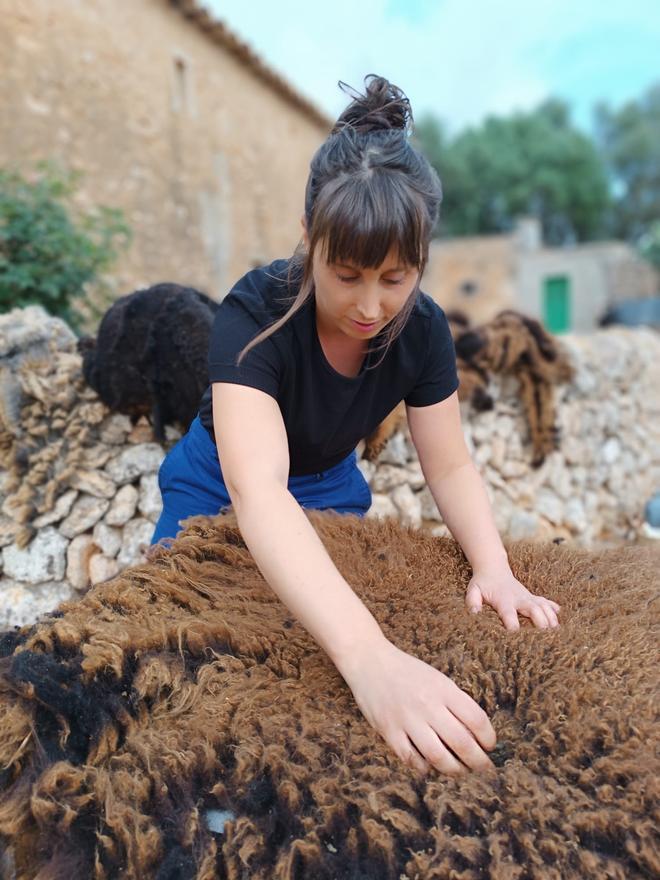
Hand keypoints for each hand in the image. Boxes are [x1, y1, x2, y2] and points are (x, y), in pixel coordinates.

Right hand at [338, 638, 495, 774]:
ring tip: (459, 770)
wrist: (370, 661)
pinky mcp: (388, 731)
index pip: (476, 719)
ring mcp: (407, 719)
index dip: (488, 737)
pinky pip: (411, 759)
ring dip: (454, 769)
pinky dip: (424, 767)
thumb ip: (455, 701)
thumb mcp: (437, 679)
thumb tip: (476, 732)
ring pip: (438, 757)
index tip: (490, 745)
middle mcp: (427, 705)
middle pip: (461, 743)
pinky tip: (429, 765)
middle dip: (478, 761)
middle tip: (483, 768)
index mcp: (443, 689)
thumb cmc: (408, 671)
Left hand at [466, 567, 560, 629]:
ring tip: (557, 632)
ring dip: (551, 618)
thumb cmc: (482, 583)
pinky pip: (546, 602)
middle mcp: (519, 598)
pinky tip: (560, 617)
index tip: (515, 635)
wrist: (493, 569)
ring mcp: (528, 597)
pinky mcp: (533, 597)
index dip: (513, 625)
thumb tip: (475, 613)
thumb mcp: (473, 590)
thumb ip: (472, 601)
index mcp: (503, 600)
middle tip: (546, 636)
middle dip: (541, 622)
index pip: (509, 613)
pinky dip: (554, 609)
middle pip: (534, 609)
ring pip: (543, 606)